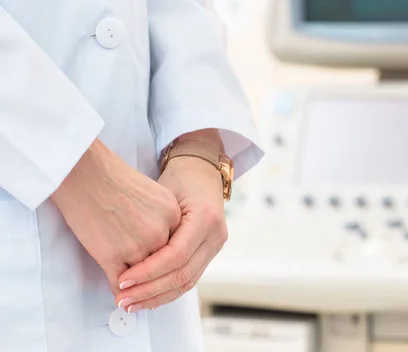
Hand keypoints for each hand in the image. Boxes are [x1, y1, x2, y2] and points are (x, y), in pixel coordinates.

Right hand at [51, 139, 181, 294]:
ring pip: (144, 277)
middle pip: (164, 264)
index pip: (178, 246)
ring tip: (132, 295)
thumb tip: (164, 242)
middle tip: (148, 288)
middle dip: (157, 280)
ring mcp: (138, 246)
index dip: (169, 261)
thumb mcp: (154, 193)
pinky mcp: (113, 256)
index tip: (163, 269)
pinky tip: (117, 292)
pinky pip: (119, 282)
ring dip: (138, 289)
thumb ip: (164, 218)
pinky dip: (118, 290)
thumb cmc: (113, 177)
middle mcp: (161, 232)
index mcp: (174, 214)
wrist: (84, 171)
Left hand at [115, 156, 226, 312]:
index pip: (176, 256)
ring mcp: (216, 245)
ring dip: (158, 297)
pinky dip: (167, 291)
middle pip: (183, 275)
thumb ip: (151, 227)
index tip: (123, 281)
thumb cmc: (180, 178)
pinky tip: (148, 298)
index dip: (148, 272)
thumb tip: (125, 261)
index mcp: (206, 218)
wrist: (201, 172)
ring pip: (187, 283)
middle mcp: (216, 235)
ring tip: (131, 304)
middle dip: (150, 291)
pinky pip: (189, 278)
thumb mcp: (163, 194)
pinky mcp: (210, 252)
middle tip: (123, 299)